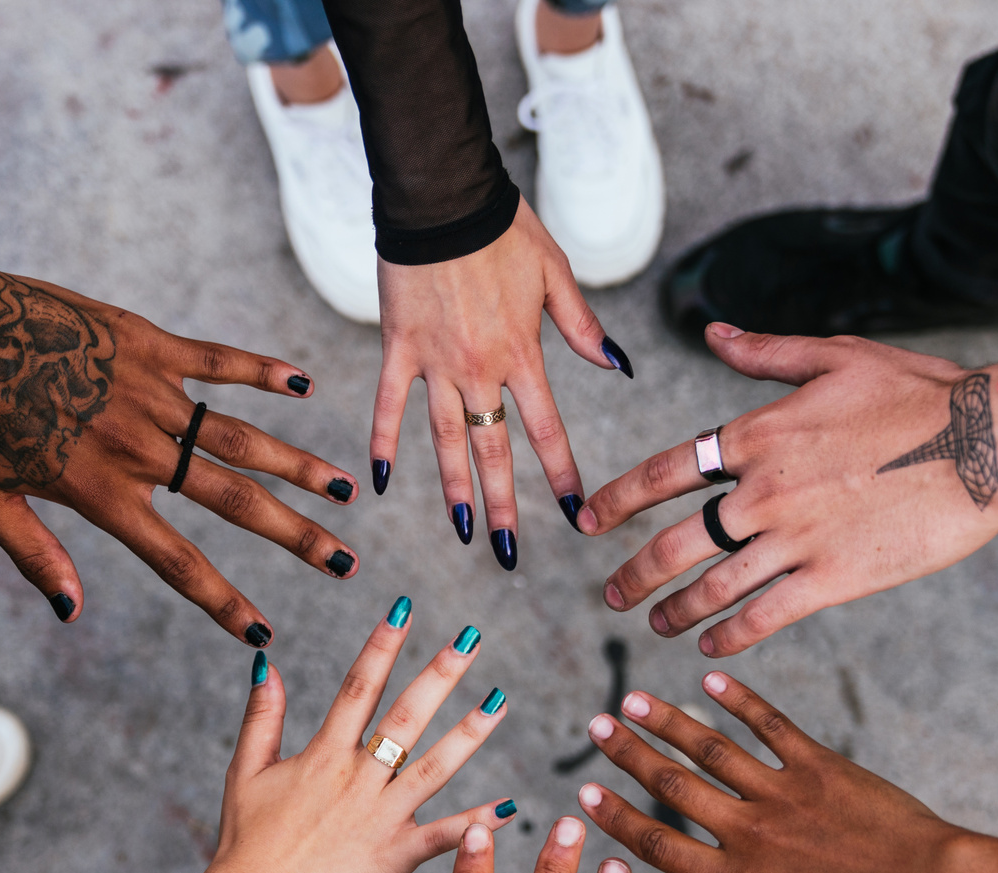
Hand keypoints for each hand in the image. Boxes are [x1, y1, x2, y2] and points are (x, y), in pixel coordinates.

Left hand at [0, 270, 362, 640]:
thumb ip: (35, 554)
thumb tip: (72, 612)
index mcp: (100, 493)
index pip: (177, 561)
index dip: (223, 601)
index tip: (263, 633)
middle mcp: (138, 449)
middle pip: (235, 502)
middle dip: (297, 536)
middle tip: (346, 561)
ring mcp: (149, 393)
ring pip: (242, 437)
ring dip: (298, 464)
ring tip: (344, 486)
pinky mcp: (147, 343)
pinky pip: (219, 361)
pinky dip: (264, 372)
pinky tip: (303, 386)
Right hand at [205, 600, 516, 872]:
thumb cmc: (245, 842)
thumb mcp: (245, 771)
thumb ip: (263, 717)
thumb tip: (267, 662)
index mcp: (322, 755)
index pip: (358, 687)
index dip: (383, 645)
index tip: (406, 607)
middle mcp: (356, 780)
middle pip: (405, 717)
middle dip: (440, 674)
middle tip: (471, 638)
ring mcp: (379, 818)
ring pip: (434, 767)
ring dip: (470, 732)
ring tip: (502, 699)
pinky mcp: (394, 857)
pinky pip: (442, 836)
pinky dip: (476, 823)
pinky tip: (509, 806)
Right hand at [373, 200, 628, 561]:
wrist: (443, 195)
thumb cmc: (505, 229)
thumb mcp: (556, 274)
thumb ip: (584, 329)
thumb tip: (619, 368)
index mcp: (522, 354)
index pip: (548, 429)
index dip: (562, 475)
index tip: (575, 514)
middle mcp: (479, 369)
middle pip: (494, 450)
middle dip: (504, 505)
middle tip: (511, 552)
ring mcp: (434, 362)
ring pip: (445, 439)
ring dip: (453, 489)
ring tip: (462, 532)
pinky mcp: (398, 347)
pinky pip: (388, 403)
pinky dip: (382, 441)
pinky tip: (378, 480)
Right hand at [574, 672, 958, 872]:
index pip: (660, 847)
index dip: (617, 818)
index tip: (584, 794)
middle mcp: (751, 833)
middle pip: (673, 788)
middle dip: (629, 756)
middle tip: (595, 727)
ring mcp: (785, 794)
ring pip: (712, 750)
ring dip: (668, 722)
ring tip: (632, 699)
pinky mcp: (822, 767)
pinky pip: (771, 726)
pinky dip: (739, 701)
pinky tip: (710, 680)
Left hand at [577, 326, 997, 656]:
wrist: (986, 442)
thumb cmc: (918, 392)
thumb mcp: (836, 357)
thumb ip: (765, 352)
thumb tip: (712, 333)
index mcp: (756, 434)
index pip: (663, 472)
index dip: (617, 500)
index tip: (588, 521)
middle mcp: (762, 491)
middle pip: (673, 542)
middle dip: (633, 574)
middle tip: (612, 595)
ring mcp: (795, 539)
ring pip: (711, 587)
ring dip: (675, 611)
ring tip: (656, 624)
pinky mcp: (833, 579)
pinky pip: (763, 616)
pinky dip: (729, 635)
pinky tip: (712, 647)